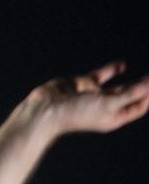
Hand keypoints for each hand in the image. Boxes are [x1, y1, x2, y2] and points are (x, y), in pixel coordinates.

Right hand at [15, 62, 148, 139]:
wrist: (45, 110)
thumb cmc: (76, 112)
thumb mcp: (109, 103)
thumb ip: (132, 92)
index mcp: (113, 117)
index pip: (138, 106)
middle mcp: (105, 107)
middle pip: (131, 96)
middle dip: (144, 87)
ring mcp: (94, 96)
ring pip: (119, 87)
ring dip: (132, 81)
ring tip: (148, 74)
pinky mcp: (83, 85)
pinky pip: (101, 76)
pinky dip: (111, 71)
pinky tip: (121, 65)